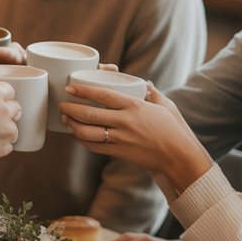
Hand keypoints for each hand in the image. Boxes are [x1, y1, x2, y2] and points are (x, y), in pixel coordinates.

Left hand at [59, 82, 211, 191]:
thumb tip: (144, 83)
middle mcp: (125, 121)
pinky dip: (83, 141)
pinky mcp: (120, 153)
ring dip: (72, 126)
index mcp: (134, 106)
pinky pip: (95, 147)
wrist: (179, 157)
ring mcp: (121, 139)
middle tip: (61, 105)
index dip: (83, 91)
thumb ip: (153, 93)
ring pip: (88, 133)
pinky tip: (78, 136)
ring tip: (65, 120)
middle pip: (89, 114)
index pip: (102, 95)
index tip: (70, 89)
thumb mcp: (166, 105)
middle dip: (70, 109)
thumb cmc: (175, 129)